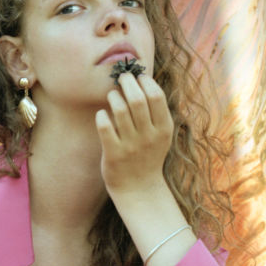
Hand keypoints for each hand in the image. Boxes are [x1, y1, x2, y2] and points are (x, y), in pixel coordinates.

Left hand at [95, 73, 173, 198]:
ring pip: (119, 109)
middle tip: (122, 78)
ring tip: (113, 96)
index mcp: (163, 129)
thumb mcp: (161, 135)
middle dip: (127, 82)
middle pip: (137, 99)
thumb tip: (142, 79)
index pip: (156, 96)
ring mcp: (131, 145)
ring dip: (114, 96)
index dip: (145, 80)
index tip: (138, 76)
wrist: (139, 189)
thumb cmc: (148, 155)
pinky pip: (104, 126)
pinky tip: (102, 114)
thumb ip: (156, 111)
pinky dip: (101, 115)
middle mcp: (148, 136)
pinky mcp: (113, 154)